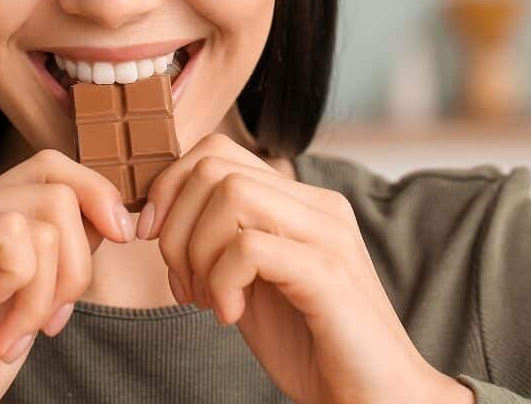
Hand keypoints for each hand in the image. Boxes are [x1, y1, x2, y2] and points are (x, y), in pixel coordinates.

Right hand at [0, 148, 134, 403]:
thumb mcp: (36, 294)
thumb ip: (62, 247)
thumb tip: (112, 212)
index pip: (52, 166)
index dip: (97, 194)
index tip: (123, 237)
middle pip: (58, 188)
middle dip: (78, 261)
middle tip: (53, 319)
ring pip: (45, 218)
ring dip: (48, 292)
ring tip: (16, 335)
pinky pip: (15, 236)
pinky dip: (24, 290)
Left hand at [139, 134, 460, 403]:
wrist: (375, 399)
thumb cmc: (310, 344)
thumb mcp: (251, 281)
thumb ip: (220, 241)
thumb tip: (158, 214)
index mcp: (299, 201)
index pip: (216, 151)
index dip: (169, 188)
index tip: (155, 239)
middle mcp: (318, 204)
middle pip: (214, 166)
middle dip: (176, 224)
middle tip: (183, 281)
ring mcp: (328, 234)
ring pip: (230, 194)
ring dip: (197, 252)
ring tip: (206, 299)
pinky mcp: (329, 272)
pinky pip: (249, 246)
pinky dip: (221, 281)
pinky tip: (230, 314)